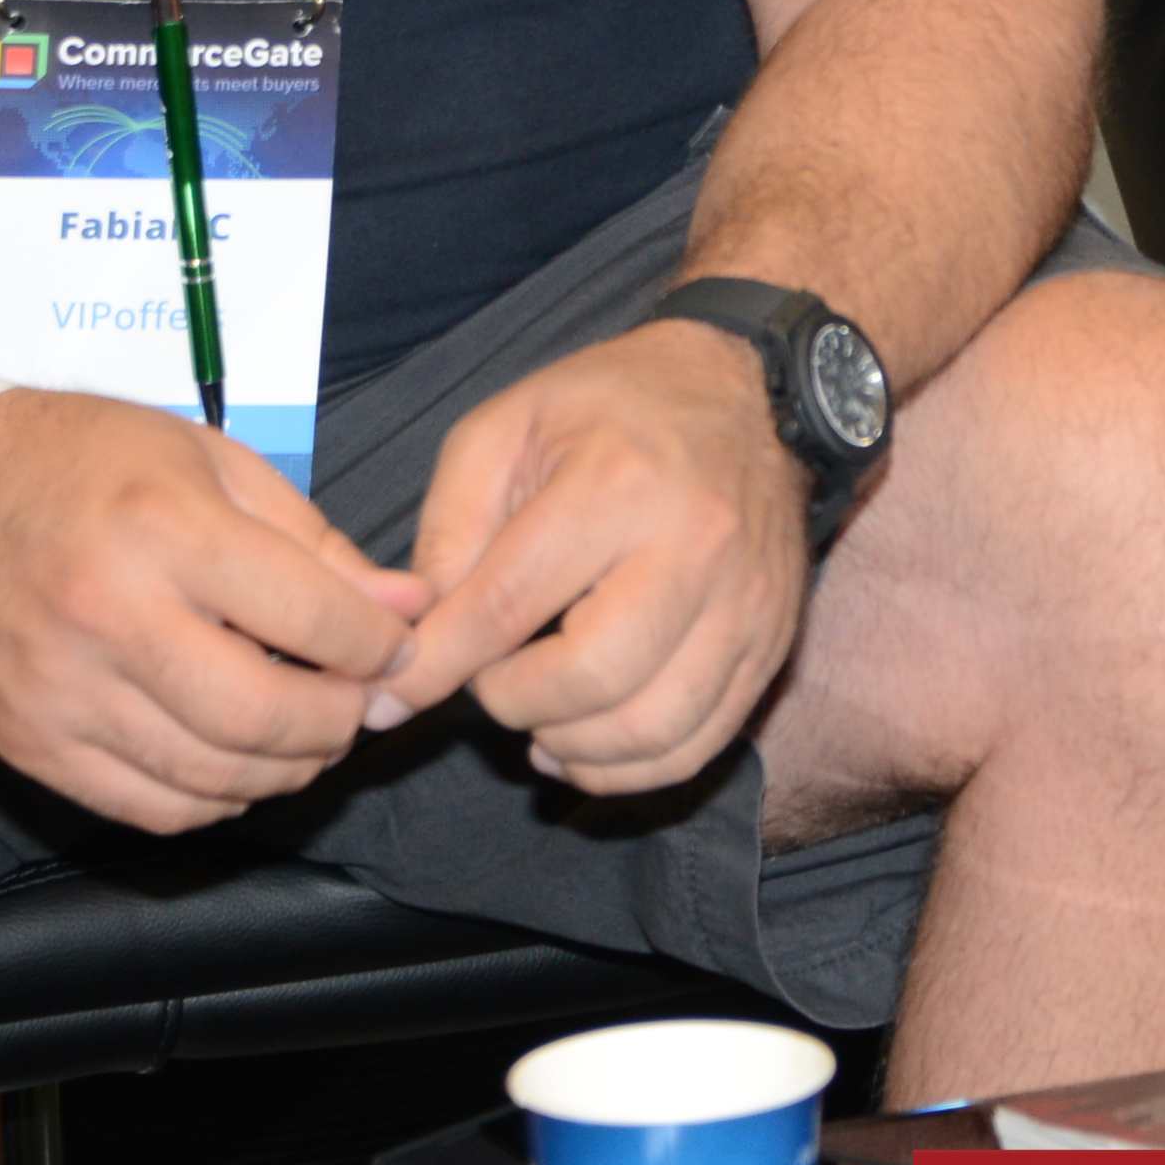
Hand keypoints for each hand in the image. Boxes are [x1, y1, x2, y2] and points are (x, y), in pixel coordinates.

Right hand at [0, 388, 424, 834]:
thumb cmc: (84, 462)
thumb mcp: (212, 462)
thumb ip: (315, 543)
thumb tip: (407, 607)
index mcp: (165, 531)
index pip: (312, 619)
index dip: (379, 647)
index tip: (395, 647)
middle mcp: (110, 619)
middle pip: (266, 717)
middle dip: (339, 723)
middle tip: (358, 704)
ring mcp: (63, 695)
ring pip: (214, 779)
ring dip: (287, 768)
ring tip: (307, 732)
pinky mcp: (30, 746)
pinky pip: (150, 809)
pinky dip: (216, 799)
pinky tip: (236, 761)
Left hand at [373, 320, 811, 794]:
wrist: (751, 395)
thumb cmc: (611, 409)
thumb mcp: (503, 429)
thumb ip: (448, 532)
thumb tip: (421, 643)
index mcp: (616, 483)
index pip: (508, 605)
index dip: (439, 664)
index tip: (391, 698)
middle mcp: (695, 546)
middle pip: (590, 677)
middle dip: (513, 702)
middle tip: (489, 679)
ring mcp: (746, 602)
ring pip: (652, 727)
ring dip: (571, 746)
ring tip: (534, 719)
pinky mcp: (773, 642)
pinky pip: (700, 742)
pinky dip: (630, 769)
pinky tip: (583, 746)